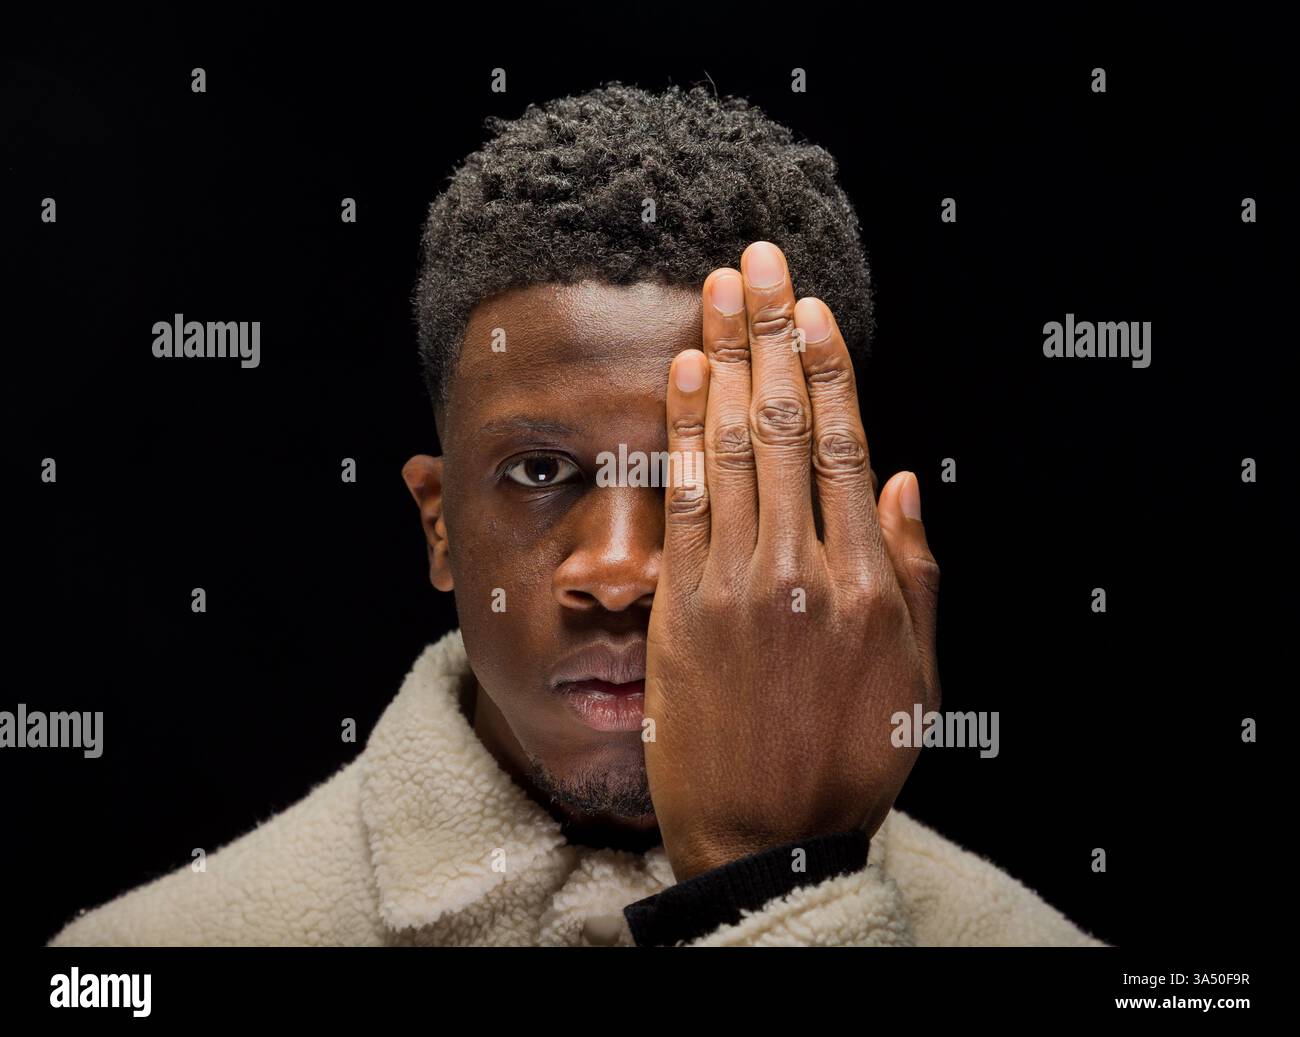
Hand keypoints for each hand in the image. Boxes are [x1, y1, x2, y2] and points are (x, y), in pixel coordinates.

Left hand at [643, 240, 940, 881]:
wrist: (766, 839)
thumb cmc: (847, 761)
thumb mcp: (914, 677)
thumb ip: (913, 574)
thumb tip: (898, 481)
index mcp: (870, 582)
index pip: (843, 444)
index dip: (825, 366)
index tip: (808, 306)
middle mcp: (807, 568)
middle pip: (787, 424)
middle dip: (769, 334)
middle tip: (755, 261)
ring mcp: (741, 584)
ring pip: (733, 448)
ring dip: (722, 360)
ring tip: (715, 293)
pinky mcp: (685, 607)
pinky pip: (685, 501)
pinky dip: (682, 432)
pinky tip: (680, 376)